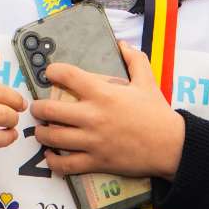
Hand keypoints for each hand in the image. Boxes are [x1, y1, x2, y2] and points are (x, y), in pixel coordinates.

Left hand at [31, 45, 186, 179]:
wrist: (171, 145)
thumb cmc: (157, 113)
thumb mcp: (148, 81)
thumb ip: (134, 60)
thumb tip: (122, 44)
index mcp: (103, 94)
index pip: (67, 75)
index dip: (53, 72)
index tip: (50, 74)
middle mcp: (93, 116)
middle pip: (49, 110)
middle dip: (38, 108)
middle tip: (39, 107)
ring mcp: (92, 141)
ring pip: (51, 137)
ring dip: (41, 133)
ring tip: (43, 130)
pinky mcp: (95, 161)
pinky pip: (64, 164)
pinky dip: (53, 160)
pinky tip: (51, 155)